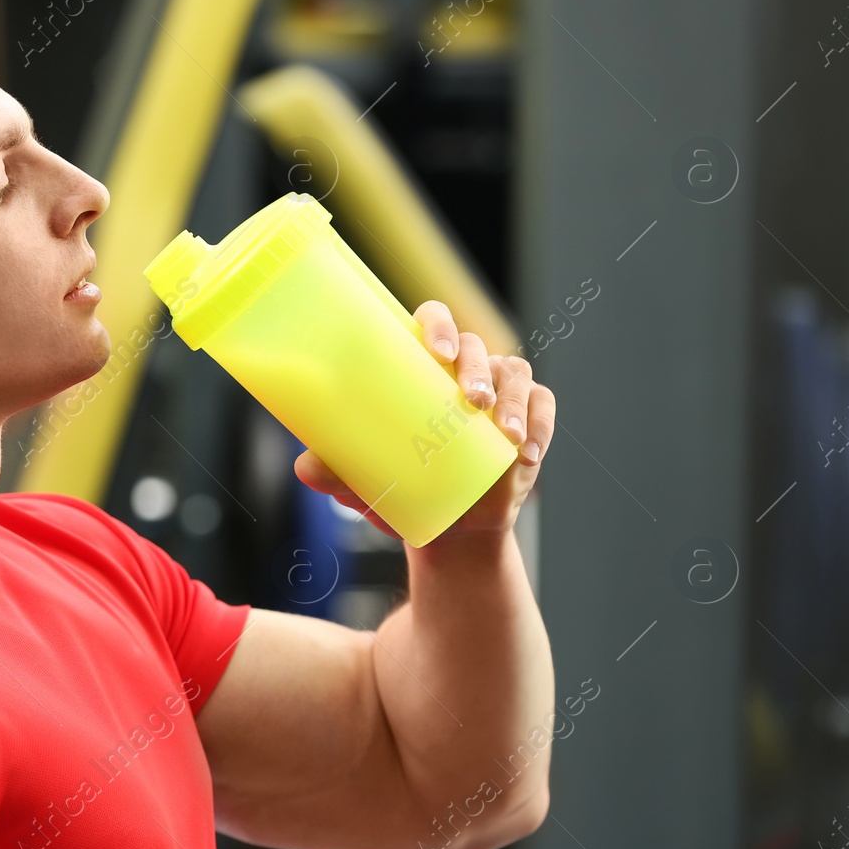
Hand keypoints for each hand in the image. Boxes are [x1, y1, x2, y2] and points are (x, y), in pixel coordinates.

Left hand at [294, 300, 555, 543]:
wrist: (449, 526)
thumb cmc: (403, 486)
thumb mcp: (367, 482)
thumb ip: (337, 472)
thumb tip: (304, 467)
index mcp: (423, 366)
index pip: (433, 322)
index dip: (438, 325)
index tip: (437, 350)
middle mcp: (466, 368)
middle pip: (478, 347)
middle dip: (479, 370)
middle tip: (472, 400)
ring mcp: (502, 391)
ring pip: (516, 375)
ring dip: (514, 401)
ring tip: (508, 436)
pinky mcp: (532, 418)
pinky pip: (543, 408)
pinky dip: (541, 426)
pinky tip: (528, 452)